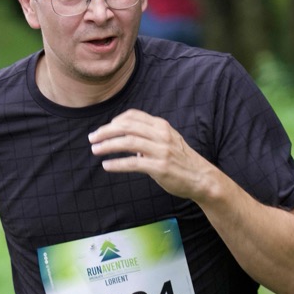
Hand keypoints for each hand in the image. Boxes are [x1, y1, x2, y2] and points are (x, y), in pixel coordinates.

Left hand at [88, 109, 213, 202]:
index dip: (115, 121)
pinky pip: (132, 163)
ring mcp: (161, 151)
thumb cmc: (181, 160)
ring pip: (127, 142)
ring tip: (95, 150)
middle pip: (127, 126)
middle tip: (92, 138)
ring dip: (108, 145)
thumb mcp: (167, 140)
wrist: (201, 178)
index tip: (105, 129)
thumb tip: (124, 137)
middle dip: (106, 131)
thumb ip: (148, 136)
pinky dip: (117, 163)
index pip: (133, 116)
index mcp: (161, 126)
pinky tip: (106, 165)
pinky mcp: (159, 167)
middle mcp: (161, 135)